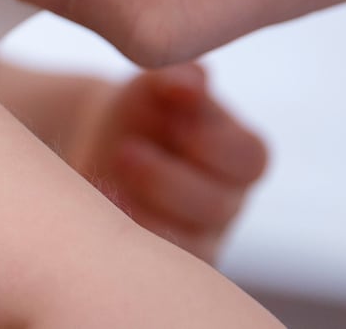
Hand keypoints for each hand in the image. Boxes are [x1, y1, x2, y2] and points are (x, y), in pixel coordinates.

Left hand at [67, 64, 267, 264]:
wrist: (105, 142)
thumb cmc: (145, 109)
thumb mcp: (159, 85)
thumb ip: (179, 79)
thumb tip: (195, 78)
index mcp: (241, 156)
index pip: (248, 158)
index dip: (210, 141)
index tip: (169, 120)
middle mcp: (227, 201)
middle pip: (215, 206)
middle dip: (167, 179)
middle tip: (123, 151)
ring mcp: (200, 237)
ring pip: (187, 245)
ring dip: (143, 214)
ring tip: (106, 181)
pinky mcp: (166, 261)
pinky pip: (154, 267)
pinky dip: (124, 241)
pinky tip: (96, 213)